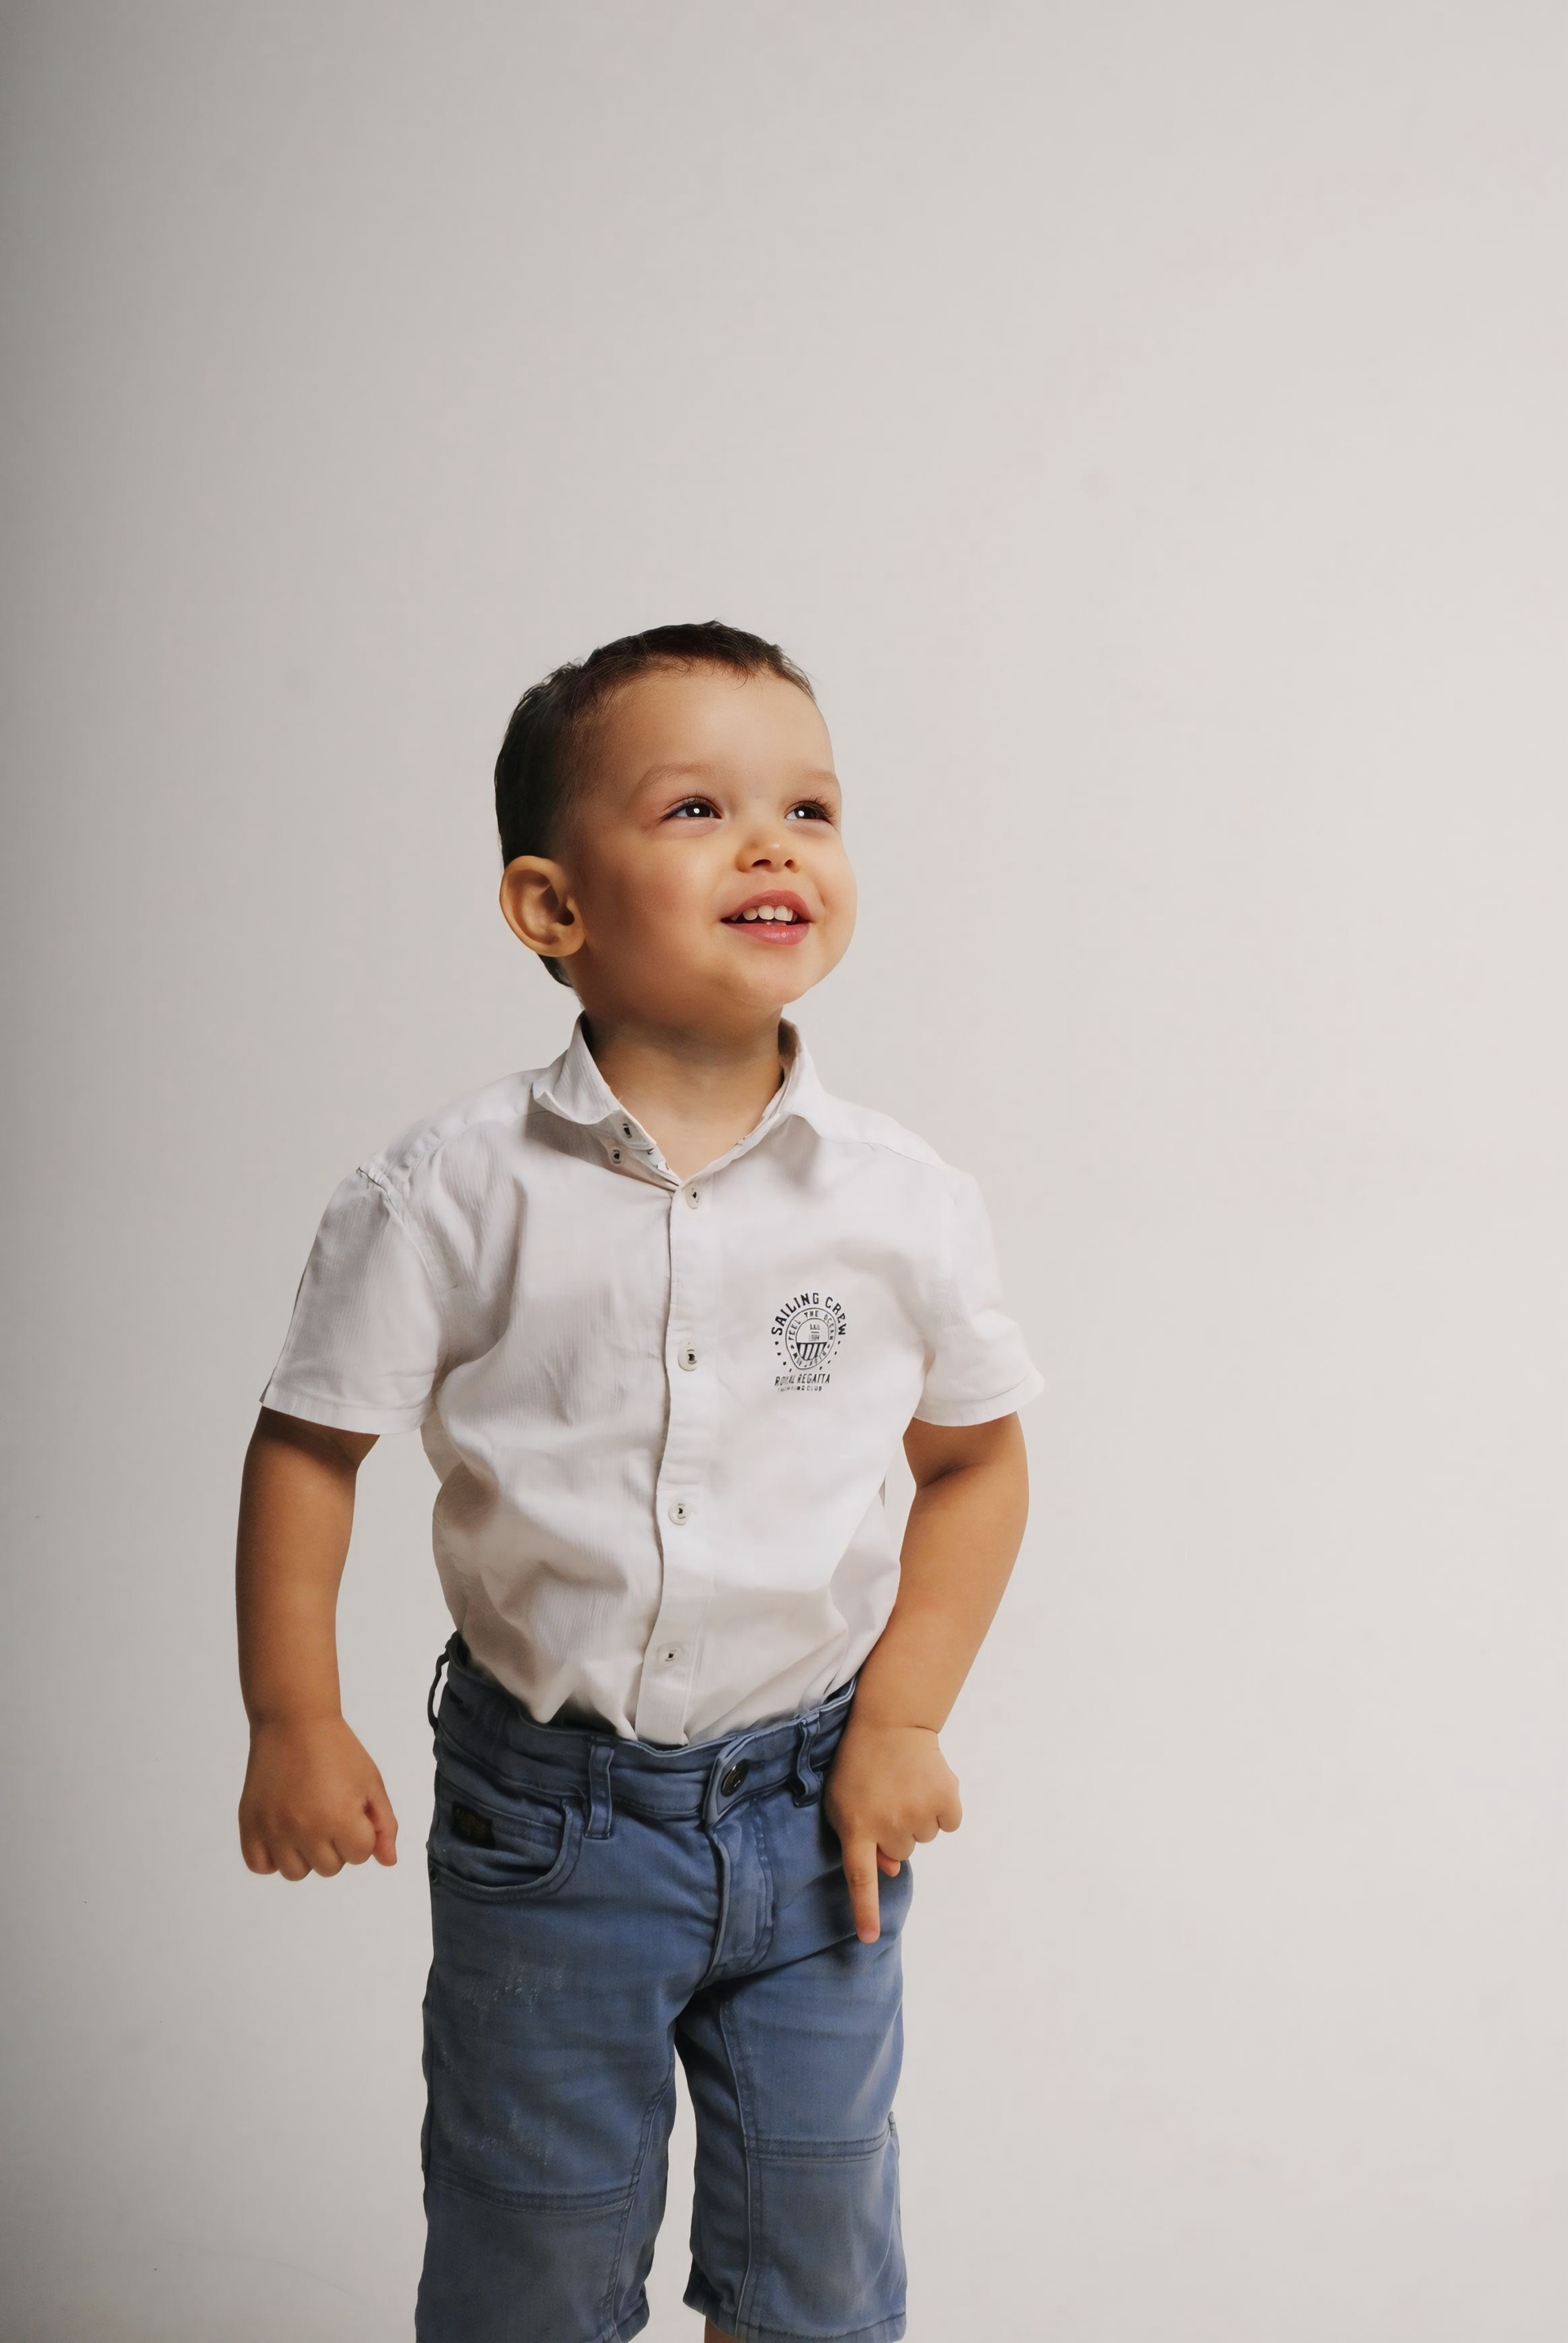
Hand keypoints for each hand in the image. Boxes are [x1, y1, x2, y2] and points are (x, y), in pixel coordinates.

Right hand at [238, 1714, 397, 1878]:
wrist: (294, 1721)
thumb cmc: (337, 1749)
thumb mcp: (371, 1782)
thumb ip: (384, 1825)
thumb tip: (388, 1862)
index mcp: (340, 1817)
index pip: (359, 1856)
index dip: (361, 1832)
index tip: (352, 1808)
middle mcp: (305, 1829)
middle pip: (329, 1868)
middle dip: (335, 1845)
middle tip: (328, 1811)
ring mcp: (274, 1829)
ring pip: (296, 1872)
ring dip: (305, 1855)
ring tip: (305, 1822)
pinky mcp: (250, 1824)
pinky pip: (260, 1865)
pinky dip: (272, 1857)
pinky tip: (282, 1833)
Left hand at [823, 1714, 961, 1943]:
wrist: (891, 1721)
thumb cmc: (860, 1764)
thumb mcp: (844, 1802)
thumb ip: (860, 1839)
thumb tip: (891, 1872)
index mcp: (856, 1826)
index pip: (860, 1879)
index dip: (865, 1910)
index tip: (868, 1939)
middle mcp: (887, 1824)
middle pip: (901, 1852)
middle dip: (896, 1831)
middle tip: (888, 1796)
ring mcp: (917, 1812)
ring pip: (925, 1838)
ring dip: (918, 1816)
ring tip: (905, 1784)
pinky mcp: (945, 1799)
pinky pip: (949, 1823)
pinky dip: (943, 1808)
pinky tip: (928, 1783)